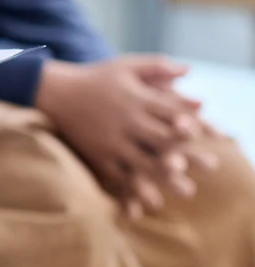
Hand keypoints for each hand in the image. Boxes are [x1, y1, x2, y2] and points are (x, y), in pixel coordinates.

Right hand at [35, 56, 216, 211]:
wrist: (55, 92)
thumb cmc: (95, 77)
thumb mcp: (125, 65)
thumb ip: (156, 66)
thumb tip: (189, 71)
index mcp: (136, 98)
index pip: (170, 111)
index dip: (190, 122)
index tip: (205, 133)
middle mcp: (125, 120)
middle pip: (161, 139)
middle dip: (188, 152)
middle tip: (211, 167)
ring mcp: (110, 139)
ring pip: (143, 161)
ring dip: (166, 177)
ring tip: (186, 190)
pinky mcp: (97, 154)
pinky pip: (116, 174)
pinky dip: (132, 189)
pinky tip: (147, 202)